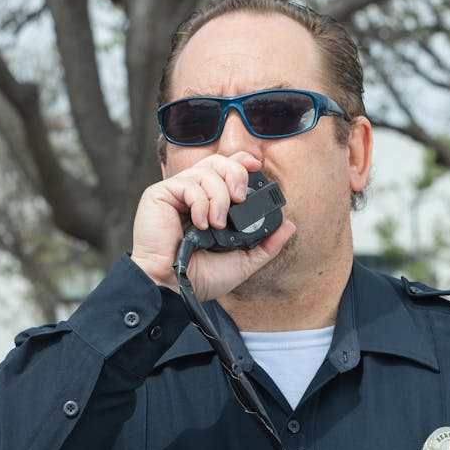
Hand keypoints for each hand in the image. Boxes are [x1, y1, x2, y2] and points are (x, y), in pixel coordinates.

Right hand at [130, 152, 295, 301]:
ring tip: (217, 223)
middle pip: (218, 161)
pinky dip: (200, 203)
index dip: (242, 162)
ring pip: (206, 171)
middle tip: (240, 198)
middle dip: (235, 174)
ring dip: (219, 196)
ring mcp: (176, 193)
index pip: (225, 170)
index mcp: (209, 204)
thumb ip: (266, 244)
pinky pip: (188, 184)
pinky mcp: (160, 195)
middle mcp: (193, 195)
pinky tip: (201, 225)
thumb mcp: (242, 261)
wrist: (173, 288)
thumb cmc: (199, 277)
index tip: (257, 165)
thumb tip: (290, 226)